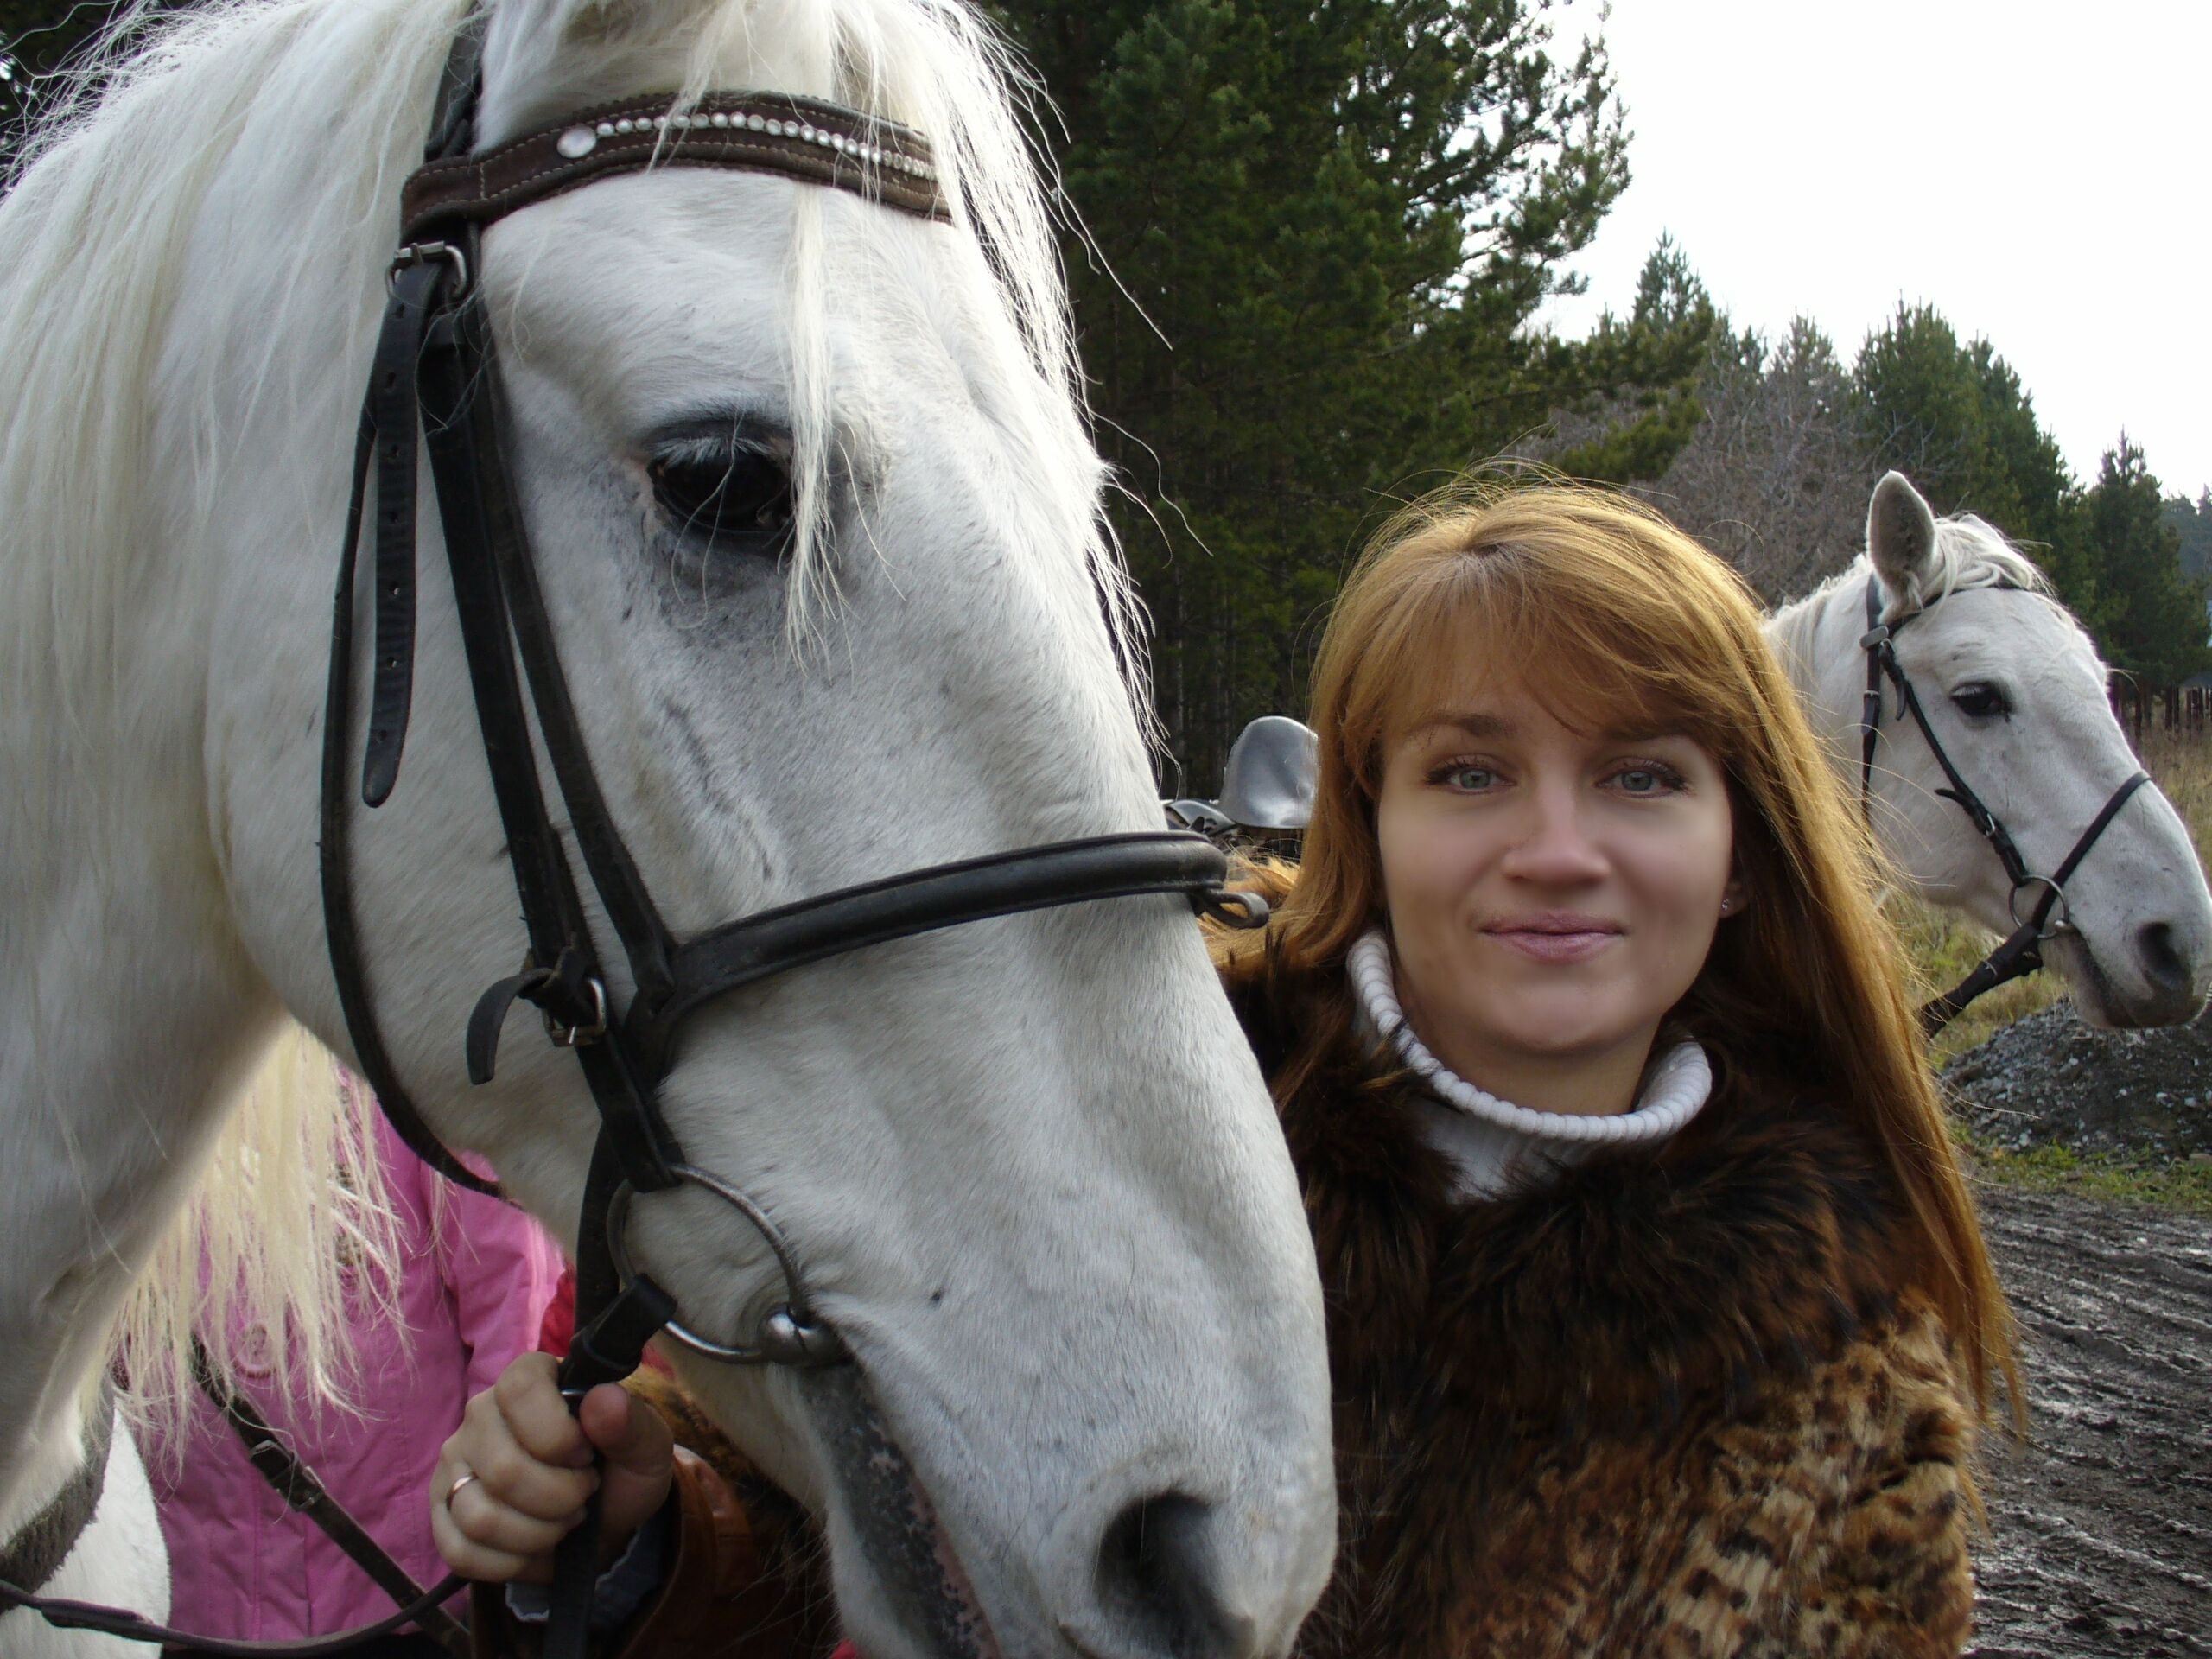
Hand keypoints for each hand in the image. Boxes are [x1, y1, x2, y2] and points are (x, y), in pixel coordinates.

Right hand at [430, 1351, 674, 1583]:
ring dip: (538, 1534)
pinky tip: (536, 1548)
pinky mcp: (442, 1513)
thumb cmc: (619, 1472)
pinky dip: (512, 1563)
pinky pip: (462, 1553)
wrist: (602, 1522)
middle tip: (583, 1494)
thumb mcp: (645, 1447)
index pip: (520, 1390)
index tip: (586, 1454)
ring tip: (563, 1520)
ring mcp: (455, 1464)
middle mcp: (480, 1415)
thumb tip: (604, 1400)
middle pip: (504, 1469)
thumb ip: (630, 1422)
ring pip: (481, 1518)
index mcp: (529, 1379)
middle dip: (560, 1498)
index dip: (558, 1433)